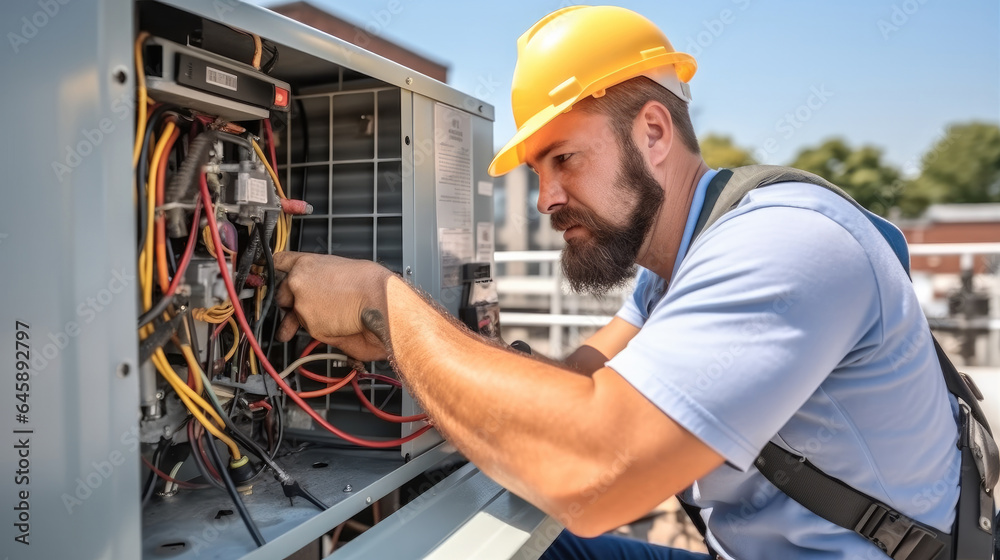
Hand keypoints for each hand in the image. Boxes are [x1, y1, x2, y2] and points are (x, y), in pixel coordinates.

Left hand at [272, 252, 392, 361]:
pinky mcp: (309, 325)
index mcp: (307, 263)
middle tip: (299, 306)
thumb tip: (320, 288)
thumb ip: (323, 277)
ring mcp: (301, 305)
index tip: (271, 271)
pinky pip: (310, 330)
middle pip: (281, 293)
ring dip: (303, 320)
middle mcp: (298, 282)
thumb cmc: (370, 283)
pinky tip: (335, 325)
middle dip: (289, 301)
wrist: (380, 300)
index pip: (279, 261)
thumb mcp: (341, 268)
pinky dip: (321, 330)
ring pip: (295, 315)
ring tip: (314, 324)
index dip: (277, 269)